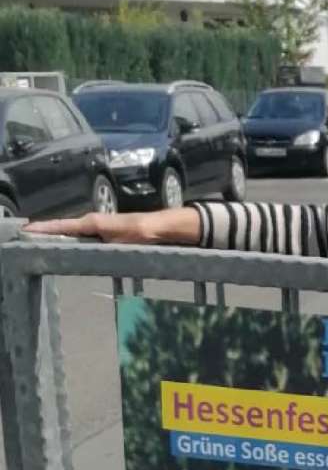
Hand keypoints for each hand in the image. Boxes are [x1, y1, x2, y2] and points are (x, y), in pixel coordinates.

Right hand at [24, 211, 166, 243]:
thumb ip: (97, 242)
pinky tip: (66, 246)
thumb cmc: (140, 232)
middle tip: (26, 239)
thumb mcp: (117, 239)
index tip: (26, 231)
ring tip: (39, 244)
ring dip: (57, 236)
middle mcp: (92, 222)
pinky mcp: (105, 233)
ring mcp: (98, 227)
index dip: (44, 229)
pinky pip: (82, 236)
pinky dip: (71, 238)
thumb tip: (79, 245)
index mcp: (91, 222)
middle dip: (45, 233)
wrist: (158, 228)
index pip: (62, 225)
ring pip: (72, 232)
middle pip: (63, 228)